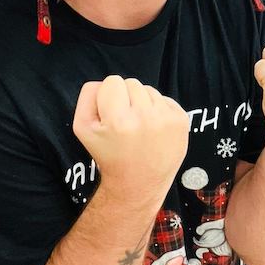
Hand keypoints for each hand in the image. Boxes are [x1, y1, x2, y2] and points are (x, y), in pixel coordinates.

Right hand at [72, 76, 188, 191]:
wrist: (139, 183)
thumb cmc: (109, 155)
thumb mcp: (83, 129)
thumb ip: (88, 97)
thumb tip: (104, 82)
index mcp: (118, 120)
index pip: (112, 81)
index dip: (108, 96)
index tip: (110, 116)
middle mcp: (145, 117)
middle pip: (132, 83)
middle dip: (126, 99)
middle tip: (125, 124)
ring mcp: (167, 119)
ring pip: (149, 90)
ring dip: (142, 104)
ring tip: (139, 128)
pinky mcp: (181, 121)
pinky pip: (165, 99)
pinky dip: (158, 110)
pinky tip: (153, 130)